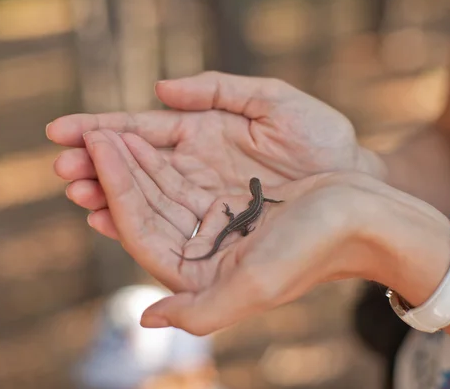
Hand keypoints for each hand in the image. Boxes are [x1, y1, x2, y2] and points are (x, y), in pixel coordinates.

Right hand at [47, 71, 384, 238]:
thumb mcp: (273, 101)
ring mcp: (203, 198)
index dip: (102, 129)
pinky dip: (136, 222)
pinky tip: (109, 220)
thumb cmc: (320, 138)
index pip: (143, 129)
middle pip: (136, 166)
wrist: (353, 183)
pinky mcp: (215, 229)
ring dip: (108, 195)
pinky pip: (170, 226)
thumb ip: (218, 89)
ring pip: (145, 196)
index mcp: (203, 131)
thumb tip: (160, 90)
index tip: (62, 130)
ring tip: (77, 194)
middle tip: (61, 169)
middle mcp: (195, 166)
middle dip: (96, 165)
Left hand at [80, 128, 427, 335]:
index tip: (97, 147)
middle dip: (112, 171)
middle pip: (143, 209)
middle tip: (85, 133)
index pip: (141, 231)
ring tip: (104, 129)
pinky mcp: (225, 204)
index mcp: (203, 279)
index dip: (114, 190)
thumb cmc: (317, 247)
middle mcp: (202, 256)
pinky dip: (159, 158)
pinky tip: (141, 137)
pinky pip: (181, 179)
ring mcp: (213, 228)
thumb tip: (145, 320)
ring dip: (130, 161)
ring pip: (158, 191)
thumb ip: (201, 312)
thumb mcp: (259, 285)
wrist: (364, 216)